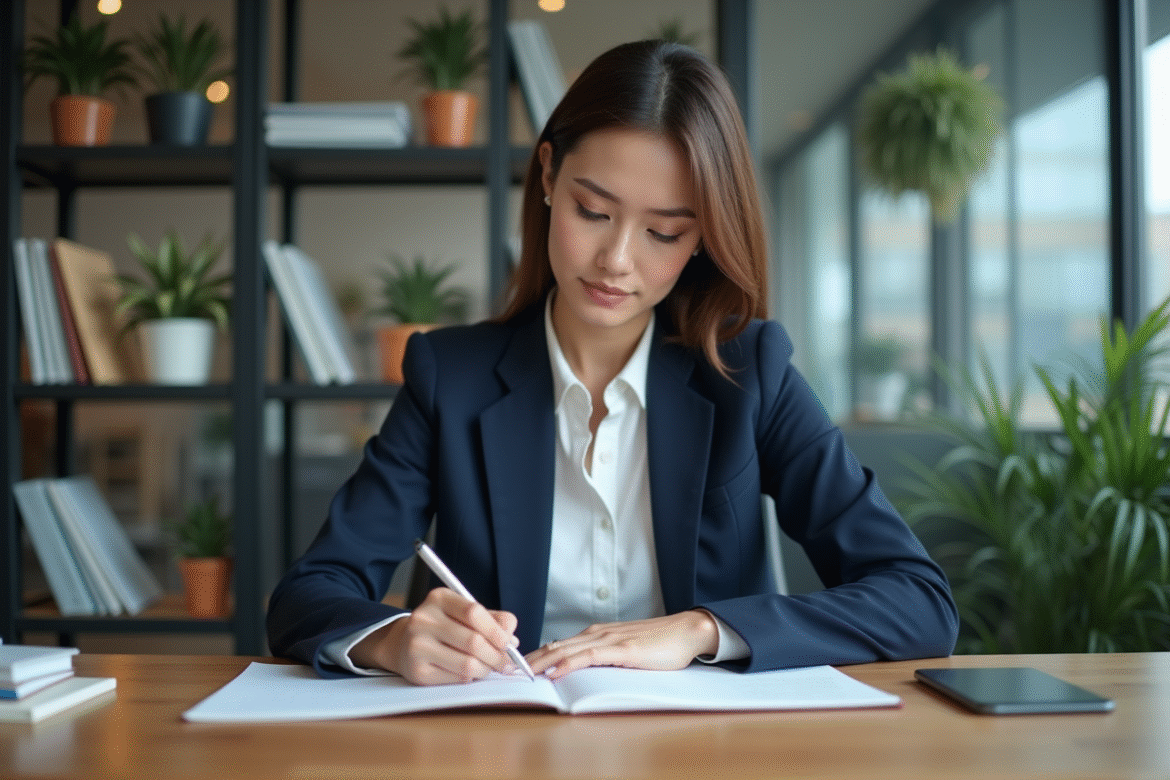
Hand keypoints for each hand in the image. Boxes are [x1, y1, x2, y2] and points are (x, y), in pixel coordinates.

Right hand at [350, 587, 519, 685]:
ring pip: (467, 664)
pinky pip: (456, 678)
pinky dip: (470, 677)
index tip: (509, 643)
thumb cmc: (444, 626)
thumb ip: (493, 620)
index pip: (474, 612)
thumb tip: (513, 641)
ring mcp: (417, 646)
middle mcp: (423, 619)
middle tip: (506, 663)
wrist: (404, 643)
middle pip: (473, 641)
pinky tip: (469, 671)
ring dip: (486, 669)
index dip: (497, 631)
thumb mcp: (464, 613)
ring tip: (489, 667)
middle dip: (497, 655)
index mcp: (439, 598)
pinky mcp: (417, 671)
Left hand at [525, 610, 719, 678]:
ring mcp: (609, 639)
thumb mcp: (623, 651)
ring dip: (542, 662)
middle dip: (529, 660)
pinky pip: (589, 656)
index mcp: (596, 634)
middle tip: (506, 671)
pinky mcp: (622, 648)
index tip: (516, 668)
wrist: (686, 631)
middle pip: (555, 646)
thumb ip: (602, 657)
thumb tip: (577, 669)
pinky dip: (569, 663)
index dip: (536, 656)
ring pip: (566, 650)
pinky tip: (555, 672)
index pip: (558, 645)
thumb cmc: (659, 644)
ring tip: (521, 673)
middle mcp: (597, 633)